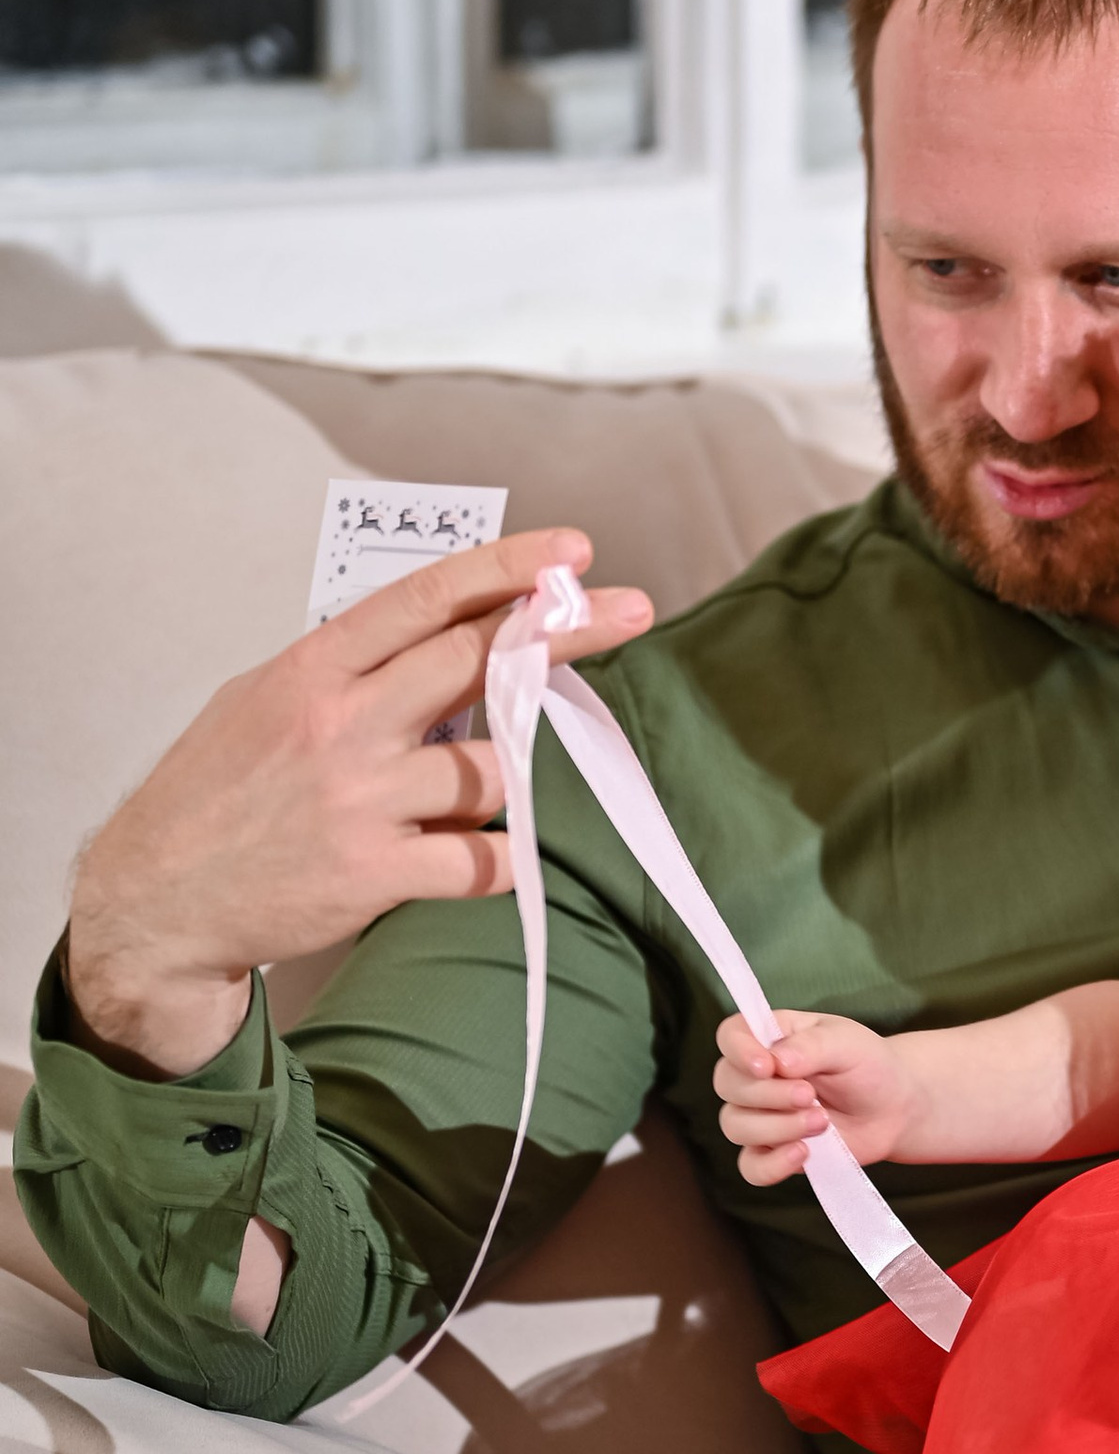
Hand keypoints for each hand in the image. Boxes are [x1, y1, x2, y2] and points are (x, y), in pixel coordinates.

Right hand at [63, 528, 652, 1080]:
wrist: (153, 901)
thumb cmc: (216, 793)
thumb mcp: (262, 699)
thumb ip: (350, 667)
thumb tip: (446, 633)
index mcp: (315, 669)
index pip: (427, 600)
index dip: (507, 568)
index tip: (572, 552)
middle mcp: (342, 724)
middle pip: (481, 661)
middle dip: (566, 632)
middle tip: (631, 612)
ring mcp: (361, 799)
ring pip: (497, 770)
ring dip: (512, 777)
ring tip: (474, 794)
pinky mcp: (374, 874)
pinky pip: (485, 860)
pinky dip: (504, 859)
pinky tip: (489, 859)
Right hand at [714, 1010, 915, 1180]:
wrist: (893, 1107)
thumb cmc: (867, 1065)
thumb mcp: (847, 1042)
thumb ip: (811, 1045)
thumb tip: (776, 1063)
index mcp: (770, 1038)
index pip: (730, 1036)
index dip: (738, 1051)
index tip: (766, 1066)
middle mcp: (756, 1077)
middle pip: (727, 1085)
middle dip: (768, 1094)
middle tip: (810, 1096)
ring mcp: (761, 1116)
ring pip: (736, 1126)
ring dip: (777, 1127)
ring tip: (821, 1121)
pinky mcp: (773, 1152)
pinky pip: (751, 1167)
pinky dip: (772, 1165)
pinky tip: (803, 1153)